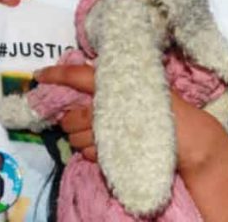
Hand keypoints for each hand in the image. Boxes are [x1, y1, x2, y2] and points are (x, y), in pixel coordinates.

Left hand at [35, 64, 221, 169]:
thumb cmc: (170, 107)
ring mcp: (105, 131)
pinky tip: (105, 147)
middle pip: (70, 115)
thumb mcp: (147, 84)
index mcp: (114, 84)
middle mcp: (105, 106)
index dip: (56, 74)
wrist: (188, 137)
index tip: (39, 75)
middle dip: (70, 120)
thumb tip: (94, 76)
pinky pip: (87, 154)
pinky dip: (91, 152)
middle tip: (81, 118)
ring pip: (75, 138)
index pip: (78, 76)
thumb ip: (120, 82)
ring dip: (81, 138)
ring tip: (99, 135)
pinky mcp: (108, 153)